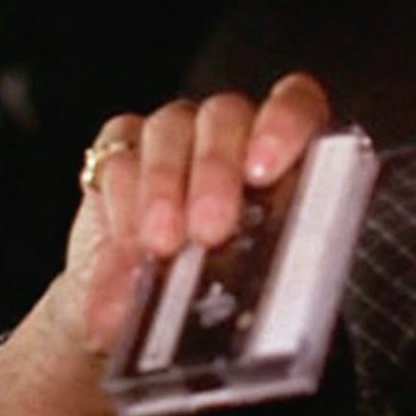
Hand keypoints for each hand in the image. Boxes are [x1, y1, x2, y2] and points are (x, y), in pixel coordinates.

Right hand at [65, 74, 332, 355]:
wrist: (137, 312)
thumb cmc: (214, 294)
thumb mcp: (248, 286)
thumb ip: (264, 270)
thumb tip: (266, 293)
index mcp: (282, 154)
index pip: (296, 103)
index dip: (284, 123)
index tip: (264, 170)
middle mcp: (230, 133)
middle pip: (226, 117)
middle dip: (215, 170)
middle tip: (210, 229)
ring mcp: (175, 136)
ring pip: (170, 130)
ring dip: (165, 187)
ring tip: (163, 245)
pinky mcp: (120, 150)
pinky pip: (119, 156)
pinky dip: (123, 203)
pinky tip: (128, 246)